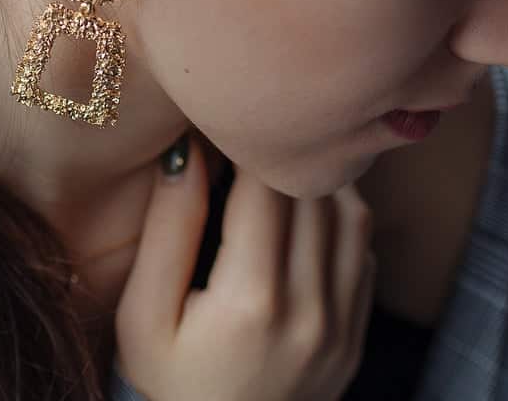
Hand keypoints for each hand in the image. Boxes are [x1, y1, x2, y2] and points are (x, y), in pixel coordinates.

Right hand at [115, 131, 376, 400]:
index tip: (221, 132)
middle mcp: (311, 309)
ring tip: (272, 175)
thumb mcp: (144, 314)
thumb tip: (188, 151)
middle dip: (277, 159)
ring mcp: (343, 325)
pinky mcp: (357, 334)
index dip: (243, 145)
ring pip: (350, 211)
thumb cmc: (169, 380)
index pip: (266, 184)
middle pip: (312, 192)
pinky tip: (300, 216)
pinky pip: (363, 248)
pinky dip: (338, 216)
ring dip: (313, 181)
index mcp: (252, 300)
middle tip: (244, 147)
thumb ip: (168, 230)